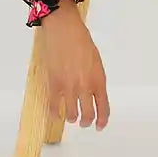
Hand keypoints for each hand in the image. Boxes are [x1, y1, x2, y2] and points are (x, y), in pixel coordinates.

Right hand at [38, 0, 110, 130]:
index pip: (104, 107)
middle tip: (84, 122)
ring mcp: (69, 86)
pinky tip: (56, 114)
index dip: (102, 120)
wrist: (64, 30)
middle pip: (88, 114)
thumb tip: (93, 95)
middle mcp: (85, 86)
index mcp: (99, 79)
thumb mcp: (96, 62)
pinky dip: (55, 114)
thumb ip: (95, 80)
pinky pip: (54, 106)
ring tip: (71, 117)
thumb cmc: (81, 42)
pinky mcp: (54, 84)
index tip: (100, 126)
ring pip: (71, 114)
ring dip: (72, 118)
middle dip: (87, 121)